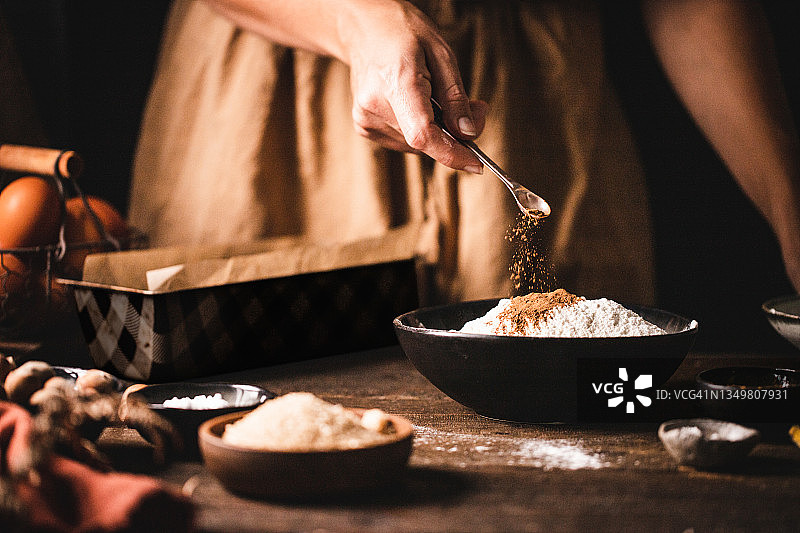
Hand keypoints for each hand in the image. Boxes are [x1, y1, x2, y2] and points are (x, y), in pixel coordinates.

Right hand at [341, 1, 487, 171]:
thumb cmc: (403, 33)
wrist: (363, 28)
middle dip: (453, 134)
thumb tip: (468, 132)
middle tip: (471, 108)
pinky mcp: (364, 127)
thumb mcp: (442, 54)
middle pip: (424, 141)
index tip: (475, 164)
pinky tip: (413, 103)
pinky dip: (418, 129)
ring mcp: (365, 119)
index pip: (423, 134)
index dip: (451, 153)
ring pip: (416, 144)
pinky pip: (404, 141)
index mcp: (395, 82)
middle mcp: (374, 105)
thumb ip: (456, 97)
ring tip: (434, 96)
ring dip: (436, 131)